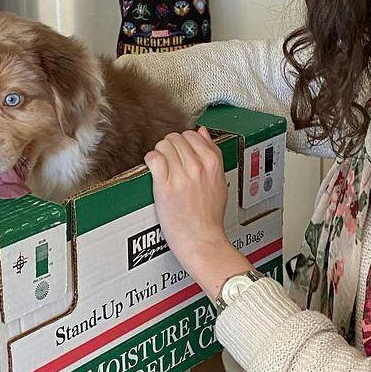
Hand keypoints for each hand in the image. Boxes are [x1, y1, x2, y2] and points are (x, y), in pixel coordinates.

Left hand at [145, 127, 250, 299]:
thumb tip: (203, 133)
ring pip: (163, 145)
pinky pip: (153, 158)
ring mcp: (181, 175)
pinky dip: (150, 160)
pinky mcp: (165, 185)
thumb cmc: (210, 216)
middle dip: (170, 146)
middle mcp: (198, 166)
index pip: (192, 134)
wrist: (201, 239)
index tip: (180, 152)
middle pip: (176, 138)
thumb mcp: (220, 180)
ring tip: (162, 167)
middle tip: (169, 161)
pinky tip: (154, 170)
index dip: (183, 142)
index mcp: (213, 162)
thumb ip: (213, 153)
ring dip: (159, 153)